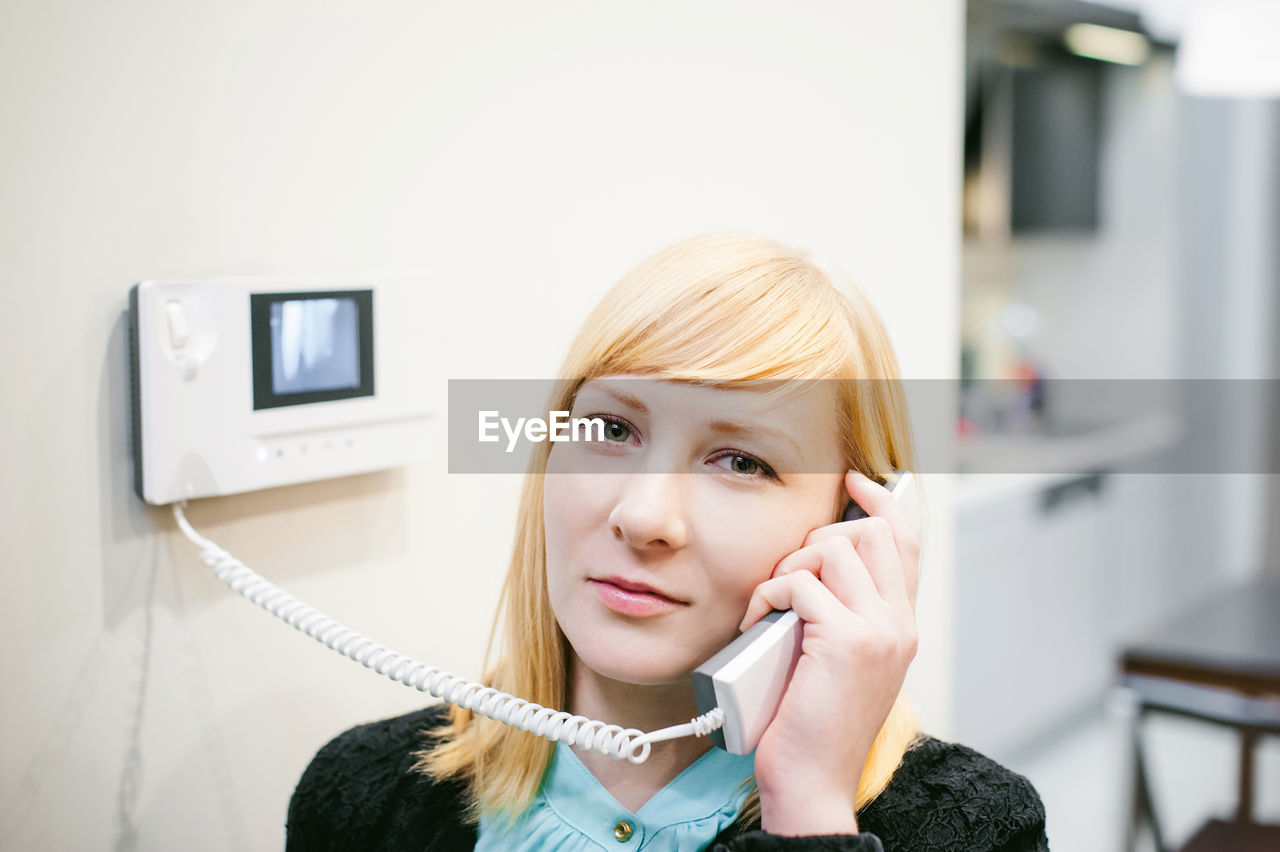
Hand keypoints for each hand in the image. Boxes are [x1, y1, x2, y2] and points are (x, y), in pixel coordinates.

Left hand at [740, 471, 920, 835]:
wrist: (812, 781)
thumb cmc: (812, 724)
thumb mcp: (839, 660)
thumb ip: (841, 614)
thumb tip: (813, 564)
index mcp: (901, 626)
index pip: (906, 541)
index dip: (881, 501)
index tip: (853, 481)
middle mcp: (898, 624)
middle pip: (870, 532)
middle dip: (820, 537)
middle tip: (789, 574)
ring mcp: (878, 631)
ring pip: (833, 549)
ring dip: (789, 566)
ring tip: (772, 602)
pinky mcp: (845, 641)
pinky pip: (799, 583)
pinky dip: (768, 594)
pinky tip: (758, 622)